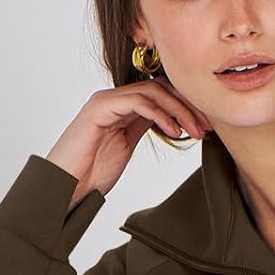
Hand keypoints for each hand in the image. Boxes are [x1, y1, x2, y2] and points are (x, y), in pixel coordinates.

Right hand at [46, 81, 214, 204]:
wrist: (65, 187)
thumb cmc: (90, 173)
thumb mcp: (124, 147)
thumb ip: (141, 129)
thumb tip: (171, 124)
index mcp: (121, 106)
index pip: (161, 94)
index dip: (187, 106)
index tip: (208, 126)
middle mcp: (114, 98)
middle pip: (160, 88)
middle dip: (188, 106)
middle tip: (208, 127)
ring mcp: (106, 101)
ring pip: (152, 91)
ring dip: (180, 110)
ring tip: (196, 131)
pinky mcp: (99, 109)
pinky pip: (138, 101)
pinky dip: (161, 113)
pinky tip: (175, 131)